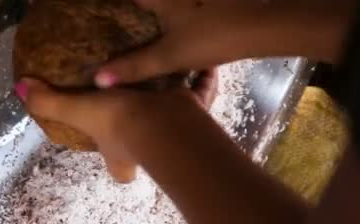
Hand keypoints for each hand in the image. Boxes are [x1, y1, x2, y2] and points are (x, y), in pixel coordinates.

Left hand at [14, 70, 217, 182]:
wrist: (164, 121)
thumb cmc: (119, 122)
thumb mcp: (77, 110)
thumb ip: (49, 102)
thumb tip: (19, 89)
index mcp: (120, 155)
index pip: (119, 172)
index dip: (118, 167)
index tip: (114, 148)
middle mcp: (148, 151)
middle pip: (149, 150)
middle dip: (149, 134)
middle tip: (142, 106)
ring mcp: (175, 133)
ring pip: (177, 122)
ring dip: (174, 105)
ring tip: (169, 77)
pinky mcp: (196, 114)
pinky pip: (202, 95)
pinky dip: (204, 80)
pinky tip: (202, 62)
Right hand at [94, 0, 359, 87]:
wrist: (264, 25)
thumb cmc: (212, 36)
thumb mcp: (169, 56)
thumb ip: (133, 67)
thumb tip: (98, 80)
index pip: (127, 0)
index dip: (110, 8)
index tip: (95, 13)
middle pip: (146, 2)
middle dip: (133, 9)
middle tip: (119, 19)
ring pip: (167, 4)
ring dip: (155, 9)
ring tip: (142, 20)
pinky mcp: (210, 2)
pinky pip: (183, 5)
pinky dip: (174, 10)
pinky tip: (178, 21)